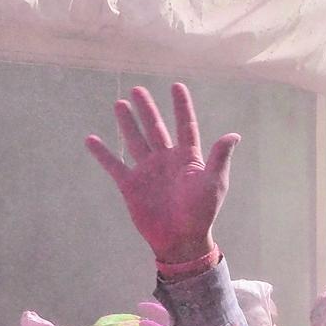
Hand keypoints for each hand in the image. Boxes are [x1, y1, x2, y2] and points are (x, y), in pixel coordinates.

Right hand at [86, 84, 240, 265]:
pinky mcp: (130, 184)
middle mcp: (166, 160)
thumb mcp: (214, 184)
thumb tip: (234, 135)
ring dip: (127, 123)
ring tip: (119, 103)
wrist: (180, 239)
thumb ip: (220, 158)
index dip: (181, 106)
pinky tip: (91, 139)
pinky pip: (114, 165)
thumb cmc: (201, 212)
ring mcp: (147, 170)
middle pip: (156, 128)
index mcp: (188, 158)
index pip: (185, 125)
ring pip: (135, 140)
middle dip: (147, 109)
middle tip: (138, 89)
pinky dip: (102, 153)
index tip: (176, 85)